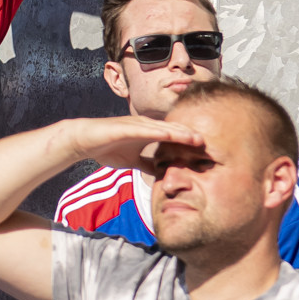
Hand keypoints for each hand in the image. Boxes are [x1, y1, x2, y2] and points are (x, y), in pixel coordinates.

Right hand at [60, 114, 205, 172]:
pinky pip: (148, 129)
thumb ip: (148, 164)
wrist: (84, 140)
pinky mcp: (128, 126)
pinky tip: (174, 135)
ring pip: (165, 128)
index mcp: (149, 134)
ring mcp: (138, 124)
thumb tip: (163, 175)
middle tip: (214, 144)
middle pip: (175, 130)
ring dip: (183, 133)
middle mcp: (146, 126)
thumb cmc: (107, 147)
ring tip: (200, 139)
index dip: (191, 144)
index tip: (209, 152)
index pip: (175, 138)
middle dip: (193, 137)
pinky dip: (162, 132)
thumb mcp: (133, 160)